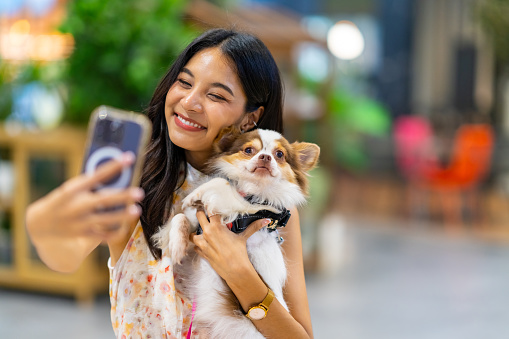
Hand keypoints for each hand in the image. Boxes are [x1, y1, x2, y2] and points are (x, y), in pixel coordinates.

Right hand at [26, 152, 142, 242]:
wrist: (40, 224)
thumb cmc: (63, 200)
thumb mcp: (71, 189)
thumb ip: (90, 184)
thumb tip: (118, 176)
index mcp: (73, 189)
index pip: (96, 175)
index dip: (113, 166)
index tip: (129, 157)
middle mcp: (76, 206)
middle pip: (103, 200)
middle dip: (122, 197)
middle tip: (139, 192)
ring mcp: (79, 222)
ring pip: (105, 220)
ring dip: (122, 216)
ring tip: (136, 210)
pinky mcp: (82, 235)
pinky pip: (102, 236)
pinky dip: (115, 232)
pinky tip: (126, 226)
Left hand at [189, 210, 269, 282]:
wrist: (235, 270)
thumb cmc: (239, 253)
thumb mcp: (244, 238)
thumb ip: (254, 227)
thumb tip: (267, 220)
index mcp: (217, 226)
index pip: (211, 211)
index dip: (211, 207)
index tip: (211, 204)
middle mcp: (207, 233)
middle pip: (199, 217)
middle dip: (200, 214)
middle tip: (203, 213)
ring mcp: (202, 243)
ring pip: (193, 233)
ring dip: (197, 232)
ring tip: (202, 231)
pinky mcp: (201, 253)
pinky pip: (195, 246)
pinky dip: (198, 245)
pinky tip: (204, 244)